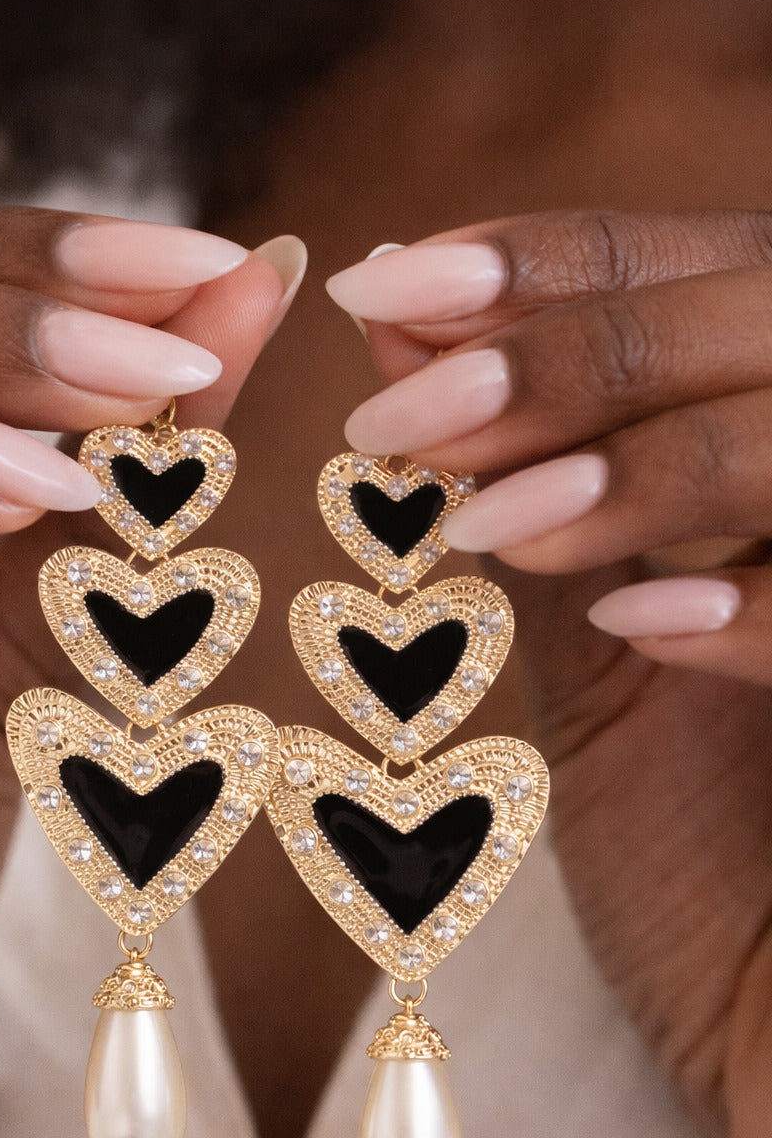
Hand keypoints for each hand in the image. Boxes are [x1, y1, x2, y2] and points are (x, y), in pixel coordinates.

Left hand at [328, 212, 771, 1137]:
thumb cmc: (701, 874)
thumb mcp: (603, 673)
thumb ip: (537, 503)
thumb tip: (405, 335)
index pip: (717, 275)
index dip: (564, 263)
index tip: (401, 281)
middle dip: (588, 346)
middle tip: (408, 404)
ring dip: (651, 458)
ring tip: (491, 518)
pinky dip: (760, 605)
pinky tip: (639, 625)